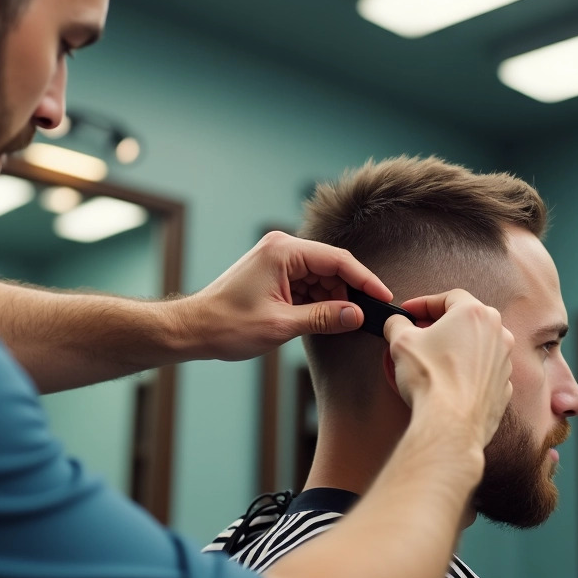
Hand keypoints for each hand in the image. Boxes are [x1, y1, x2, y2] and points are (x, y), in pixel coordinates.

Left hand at [179, 231, 391, 360]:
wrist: (194, 329)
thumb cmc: (228, 324)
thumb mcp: (281, 325)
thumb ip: (323, 318)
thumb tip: (357, 315)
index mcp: (283, 251)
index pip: (337, 259)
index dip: (364, 279)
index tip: (384, 297)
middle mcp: (281, 248)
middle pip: (331, 266)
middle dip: (348, 292)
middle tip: (365, 318)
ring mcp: (277, 260)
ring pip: (320, 276)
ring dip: (332, 299)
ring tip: (342, 323)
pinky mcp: (273, 273)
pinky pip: (307, 283)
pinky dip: (318, 301)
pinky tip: (324, 319)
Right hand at [383, 289, 512, 446]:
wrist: (450, 424)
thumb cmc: (430, 379)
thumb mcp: (401, 341)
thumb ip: (398, 324)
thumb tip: (397, 323)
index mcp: (475, 314)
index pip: (448, 297)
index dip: (424, 303)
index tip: (408, 312)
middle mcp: (498, 333)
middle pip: (467, 319)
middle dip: (442, 324)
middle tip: (419, 333)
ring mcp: (504, 361)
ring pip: (478, 344)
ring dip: (456, 346)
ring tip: (432, 359)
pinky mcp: (504, 386)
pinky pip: (484, 369)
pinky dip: (467, 370)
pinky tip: (448, 380)